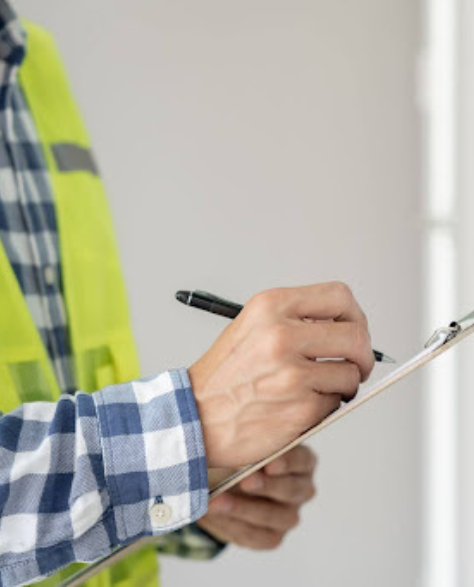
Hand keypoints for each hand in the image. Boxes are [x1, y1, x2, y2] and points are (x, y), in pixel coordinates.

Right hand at [189, 282, 373, 467]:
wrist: (195, 416)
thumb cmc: (225, 374)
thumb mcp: (253, 326)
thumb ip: (296, 318)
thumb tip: (346, 325)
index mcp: (270, 307)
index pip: (339, 296)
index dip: (355, 315)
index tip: (354, 330)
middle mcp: (281, 336)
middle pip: (356, 336)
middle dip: (363, 355)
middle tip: (356, 365)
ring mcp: (292, 374)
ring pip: (350, 373)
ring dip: (342, 385)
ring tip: (317, 388)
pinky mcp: (300, 409)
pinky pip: (335, 404)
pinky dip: (325, 407)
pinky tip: (298, 405)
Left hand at [197, 446, 317, 549]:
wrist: (228, 481)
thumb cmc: (243, 453)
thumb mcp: (246, 443)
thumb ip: (245, 443)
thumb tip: (231, 443)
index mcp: (303, 460)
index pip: (301, 460)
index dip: (287, 462)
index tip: (270, 463)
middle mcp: (302, 488)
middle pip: (291, 490)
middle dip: (267, 486)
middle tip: (245, 480)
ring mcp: (289, 515)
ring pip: (276, 517)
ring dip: (244, 509)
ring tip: (217, 501)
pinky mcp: (273, 536)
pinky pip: (257, 537)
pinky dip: (233, 525)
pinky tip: (213, 513)